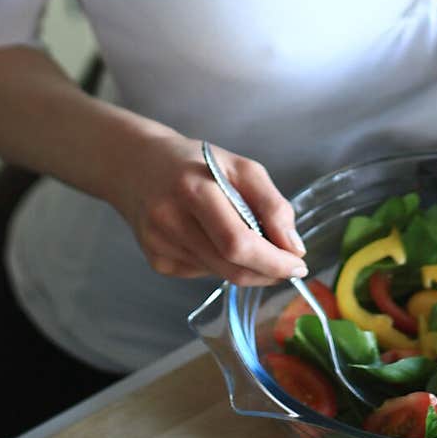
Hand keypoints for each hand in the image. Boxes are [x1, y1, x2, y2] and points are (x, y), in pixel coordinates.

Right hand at [106, 126, 307, 284]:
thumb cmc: (196, 162)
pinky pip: (203, 273)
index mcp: (194, 190)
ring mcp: (159, 245)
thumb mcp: (240, 167)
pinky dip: (222, 263)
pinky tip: (214, 239)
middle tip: (288, 266)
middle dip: (268, 272)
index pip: (239, 243)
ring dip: (248, 268)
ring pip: (220, 274)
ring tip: (253, 243)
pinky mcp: (156, 261)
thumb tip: (293, 248)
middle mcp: (170, 221)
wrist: (137, 165)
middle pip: (231, 267)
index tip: (299, 264)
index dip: (273, 261)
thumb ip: (271, 204)